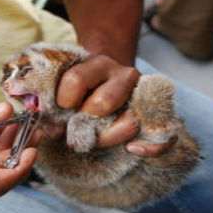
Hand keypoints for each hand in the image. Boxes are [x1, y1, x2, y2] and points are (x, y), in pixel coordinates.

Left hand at [56, 54, 171, 156]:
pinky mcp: (155, 113)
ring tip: (94, 136)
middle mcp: (124, 74)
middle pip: (103, 103)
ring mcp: (143, 96)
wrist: (109, 74)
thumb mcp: (66, 84)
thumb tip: (49, 131)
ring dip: (107, 137)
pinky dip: (150, 148)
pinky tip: (132, 150)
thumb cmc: (82, 87)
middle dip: (85, 122)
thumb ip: (54, 104)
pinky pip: (163, 137)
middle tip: (77, 126)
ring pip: (129, 123)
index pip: (76, 80)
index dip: (63, 101)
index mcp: (97, 63)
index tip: (61, 107)